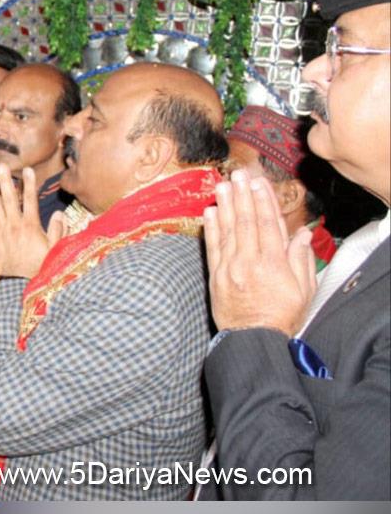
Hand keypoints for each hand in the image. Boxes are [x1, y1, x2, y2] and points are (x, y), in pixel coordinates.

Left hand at [0, 165, 66, 278]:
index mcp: (31, 225)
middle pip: (9, 199)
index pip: (30, 200)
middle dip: (5, 181)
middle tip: (0, 166)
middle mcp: (14, 225)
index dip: (29, 184)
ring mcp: (0, 232)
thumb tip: (58, 213)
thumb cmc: (40, 266)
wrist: (21, 283)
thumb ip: (58, 230)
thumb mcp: (55, 249)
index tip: (27, 169)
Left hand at [203, 169, 315, 337]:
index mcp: (273, 264)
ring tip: (223, 185)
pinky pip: (212, 248)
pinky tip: (210, 212)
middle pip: (245, 222)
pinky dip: (211, 228)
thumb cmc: (282, 316)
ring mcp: (229, 269)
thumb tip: (302, 234)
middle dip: (242, 195)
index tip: (259, 182)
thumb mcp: (303, 290)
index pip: (267, 224)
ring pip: (227, 231)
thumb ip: (301, 259)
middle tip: (238, 174)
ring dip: (225, 205)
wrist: (253, 340)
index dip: (263, 200)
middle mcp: (249, 262)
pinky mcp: (215, 276)